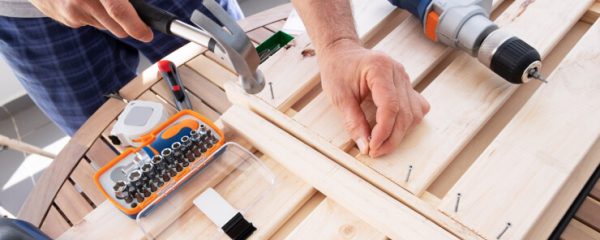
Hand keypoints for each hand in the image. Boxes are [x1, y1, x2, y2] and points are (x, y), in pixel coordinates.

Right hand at [30, 0, 152, 41]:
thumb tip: (138, 10)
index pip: (119, 11)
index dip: (136, 26)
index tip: (147, 34)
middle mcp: (83, 0)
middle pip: (117, 28)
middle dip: (128, 26)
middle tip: (132, 18)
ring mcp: (73, 12)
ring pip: (106, 26)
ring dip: (109, 18)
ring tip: (99, 0)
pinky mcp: (67, 20)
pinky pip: (92, 23)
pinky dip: (94, 15)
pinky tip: (85, 2)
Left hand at [318, 39, 429, 157]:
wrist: (341, 52)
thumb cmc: (337, 69)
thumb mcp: (339, 96)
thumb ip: (353, 122)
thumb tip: (365, 146)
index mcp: (380, 69)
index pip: (390, 106)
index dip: (383, 131)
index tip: (373, 147)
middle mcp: (397, 72)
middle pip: (404, 113)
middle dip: (391, 137)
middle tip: (375, 151)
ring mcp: (404, 78)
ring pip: (413, 113)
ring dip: (400, 133)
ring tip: (381, 144)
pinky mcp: (406, 85)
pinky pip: (415, 107)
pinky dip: (407, 122)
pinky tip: (393, 129)